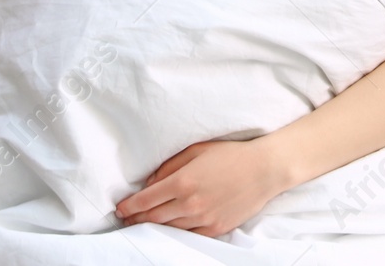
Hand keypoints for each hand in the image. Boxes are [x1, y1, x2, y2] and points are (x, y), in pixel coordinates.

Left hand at [114, 139, 287, 236]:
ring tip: (143, 224)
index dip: (129, 206)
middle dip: (136, 219)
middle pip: (154, 217)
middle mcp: (190, 203)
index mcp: (183, 181)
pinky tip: (169, 228)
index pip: (146, 200)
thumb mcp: (197, 150)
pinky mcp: (215, 229)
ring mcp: (203, 219)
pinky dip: (176, 233)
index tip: (120, 209)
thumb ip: (169, 166)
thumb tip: (150, 182)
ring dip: (153, 227)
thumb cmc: (231, 154)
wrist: (264, 169)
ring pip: (169, 229)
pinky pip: (189, 236)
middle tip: (125, 218)